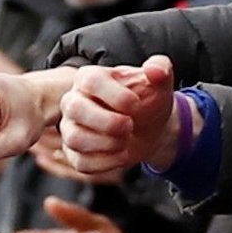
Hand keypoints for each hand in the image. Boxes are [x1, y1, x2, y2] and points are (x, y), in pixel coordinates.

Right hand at [59, 58, 177, 178]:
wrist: (149, 128)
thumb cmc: (148, 101)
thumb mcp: (158, 83)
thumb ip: (160, 69)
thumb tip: (155, 69)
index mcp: (89, 77)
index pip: (90, 81)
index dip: (116, 95)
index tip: (136, 104)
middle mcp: (73, 100)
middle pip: (75, 109)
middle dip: (108, 122)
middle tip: (130, 126)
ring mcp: (70, 127)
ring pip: (75, 139)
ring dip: (108, 144)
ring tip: (125, 141)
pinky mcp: (74, 153)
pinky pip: (81, 162)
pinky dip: (106, 163)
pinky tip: (121, 155)